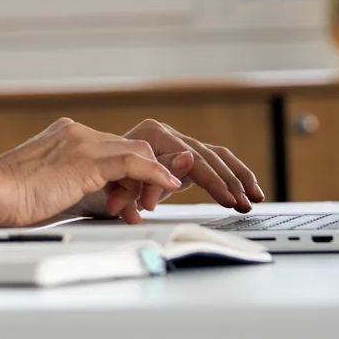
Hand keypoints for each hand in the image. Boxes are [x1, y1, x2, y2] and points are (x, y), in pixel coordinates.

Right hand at [0, 117, 183, 228]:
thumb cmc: (13, 199)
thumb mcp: (55, 189)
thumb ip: (85, 190)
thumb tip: (118, 208)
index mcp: (66, 135)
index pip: (113, 148)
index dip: (131, 172)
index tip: (140, 194)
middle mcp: (76, 132)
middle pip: (128, 147)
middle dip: (145, 176)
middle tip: (148, 203)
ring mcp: (82, 142)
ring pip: (135, 152)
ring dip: (149, 180)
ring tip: (148, 206)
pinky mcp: (87, 159)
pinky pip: (134, 162)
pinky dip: (155, 174)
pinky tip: (168, 185)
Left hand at [72, 119, 266, 223]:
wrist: (85, 177)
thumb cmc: (100, 180)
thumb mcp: (120, 180)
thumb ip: (152, 172)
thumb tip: (188, 160)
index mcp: (150, 135)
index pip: (189, 157)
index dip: (209, 180)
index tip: (226, 200)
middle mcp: (164, 133)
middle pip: (205, 155)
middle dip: (225, 182)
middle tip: (241, 204)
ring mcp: (175, 142)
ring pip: (215, 155)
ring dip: (236, 177)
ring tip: (253, 199)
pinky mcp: (183, 155)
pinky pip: (214, 158)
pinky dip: (233, 172)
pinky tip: (250, 188)